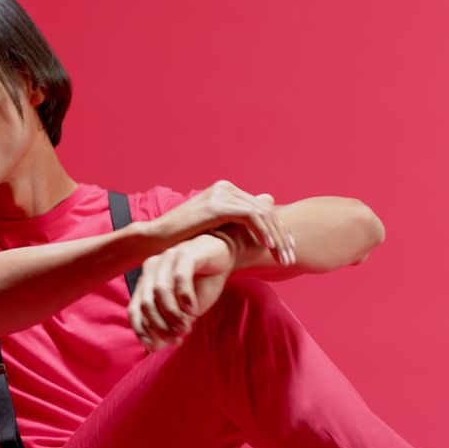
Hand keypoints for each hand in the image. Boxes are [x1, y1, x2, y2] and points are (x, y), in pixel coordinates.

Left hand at [128, 232, 236, 351]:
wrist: (224, 256)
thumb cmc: (202, 282)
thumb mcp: (184, 309)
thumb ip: (170, 324)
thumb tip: (153, 347)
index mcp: (147, 282)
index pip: (134, 309)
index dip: (141, 330)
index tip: (154, 347)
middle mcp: (152, 269)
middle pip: (146, 303)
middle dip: (160, 326)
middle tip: (176, 339)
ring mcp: (167, 259)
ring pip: (160, 291)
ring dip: (172, 314)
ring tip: (186, 328)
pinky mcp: (185, 253)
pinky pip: (180, 278)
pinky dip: (185, 297)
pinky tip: (193, 310)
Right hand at [152, 180, 296, 266]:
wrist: (157, 239)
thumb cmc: (183, 240)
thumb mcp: (215, 231)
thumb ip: (237, 224)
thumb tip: (261, 216)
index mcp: (227, 192)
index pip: (263, 210)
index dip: (280, 232)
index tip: (289, 252)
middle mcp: (226, 188)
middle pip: (266, 211)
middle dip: (282, 237)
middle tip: (291, 259)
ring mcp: (221, 193)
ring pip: (262, 214)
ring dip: (277, 238)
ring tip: (284, 258)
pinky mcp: (217, 204)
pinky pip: (250, 216)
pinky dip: (262, 231)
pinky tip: (268, 247)